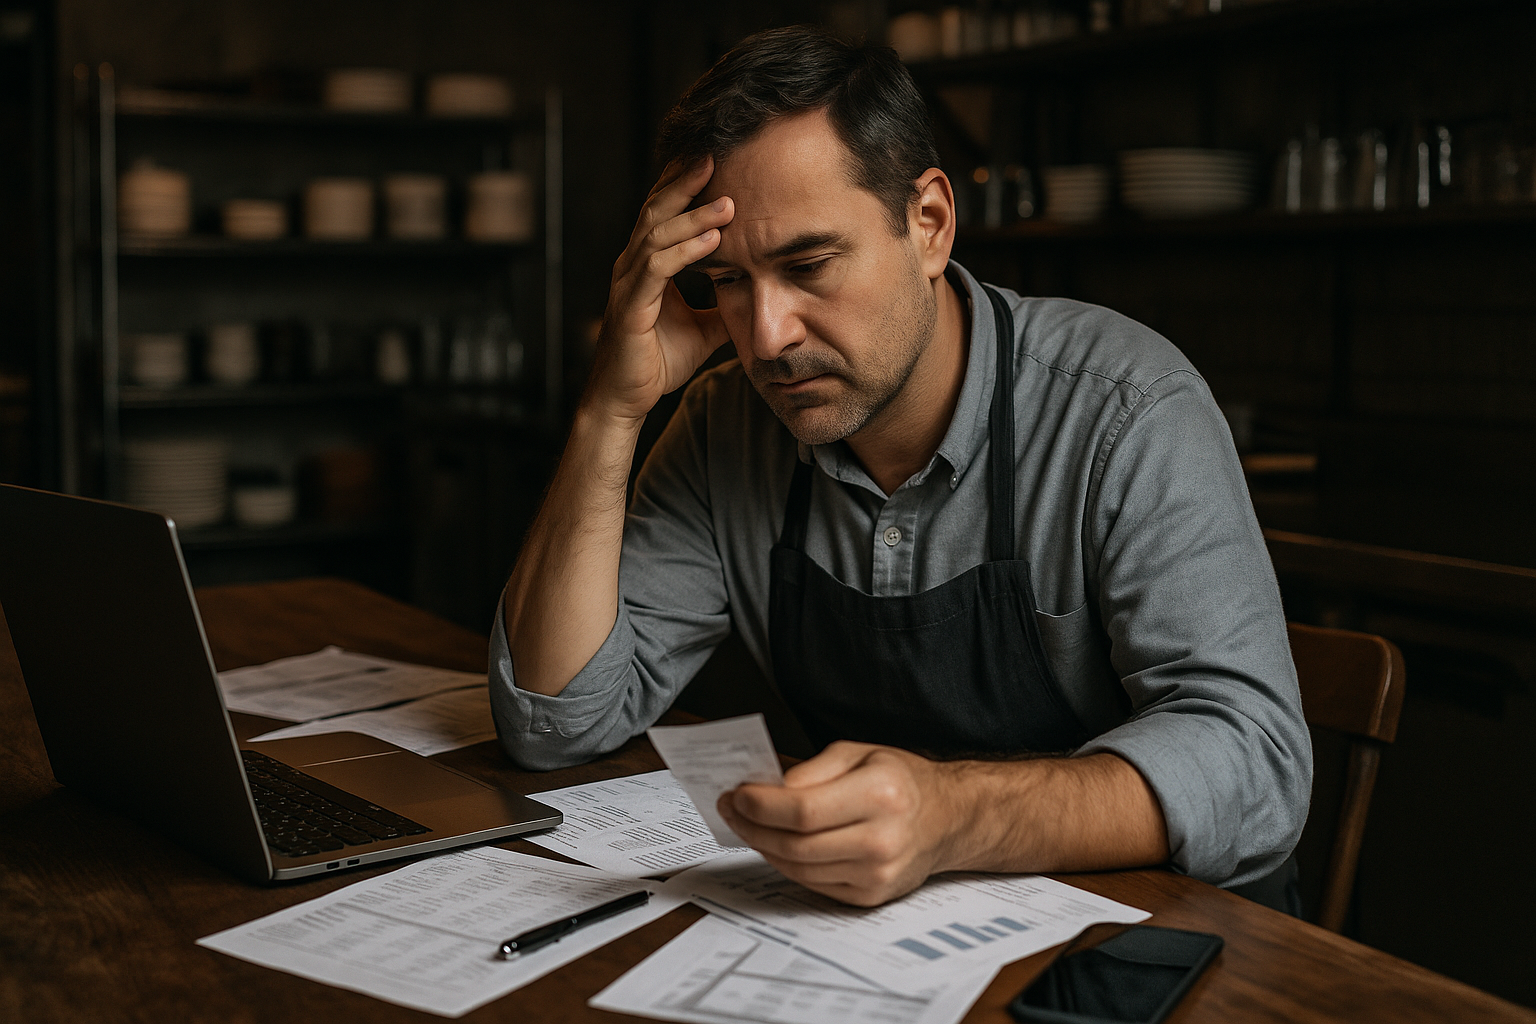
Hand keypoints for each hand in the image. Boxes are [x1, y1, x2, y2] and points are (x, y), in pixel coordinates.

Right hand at [588, 157, 735, 424]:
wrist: (626, 398)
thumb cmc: (657, 361)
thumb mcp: (704, 328)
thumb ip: (725, 305)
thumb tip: (758, 294)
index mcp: (647, 264)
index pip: (664, 212)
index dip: (686, 185)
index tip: (716, 160)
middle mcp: (633, 266)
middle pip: (657, 209)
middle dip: (686, 182)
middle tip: (716, 155)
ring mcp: (629, 284)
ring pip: (658, 234)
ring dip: (694, 216)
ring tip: (728, 202)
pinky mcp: (630, 307)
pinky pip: (657, 269)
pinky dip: (685, 251)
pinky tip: (712, 241)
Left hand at [717, 741, 960, 906]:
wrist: (946, 818)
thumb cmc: (901, 780)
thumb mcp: (857, 753)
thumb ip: (811, 770)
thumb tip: (765, 790)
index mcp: (880, 795)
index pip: (802, 809)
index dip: (760, 805)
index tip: (737, 794)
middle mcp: (882, 839)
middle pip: (795, 844)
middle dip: (753, 826)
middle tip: (732, 809)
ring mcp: (877, 874)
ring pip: (798, 868)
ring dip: (764, 846)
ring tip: (749, 825)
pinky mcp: (870, 895)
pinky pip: (812, 883)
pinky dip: (787, 864)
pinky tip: (777, 844)